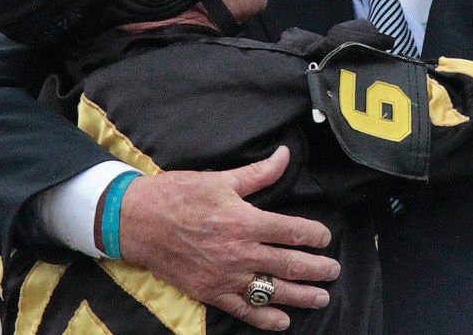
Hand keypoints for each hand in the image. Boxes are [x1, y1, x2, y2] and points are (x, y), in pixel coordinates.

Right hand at [118, 146, 339, 331]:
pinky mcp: (211, 292)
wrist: (138, 221)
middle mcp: (240, 252)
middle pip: (289, 264)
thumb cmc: (179, 194)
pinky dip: (266, 319)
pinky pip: (244, 310)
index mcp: (245, 220)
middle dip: (317, 269)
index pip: (292, 231)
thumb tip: (284, 155)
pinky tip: (283, 321)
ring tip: (321, 298)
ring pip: (273, 291)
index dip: (314, 235)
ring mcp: (226, 276)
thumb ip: (258, 173)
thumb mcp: (220, 179)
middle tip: (334, 271)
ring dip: (302, 296)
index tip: (324, 237)